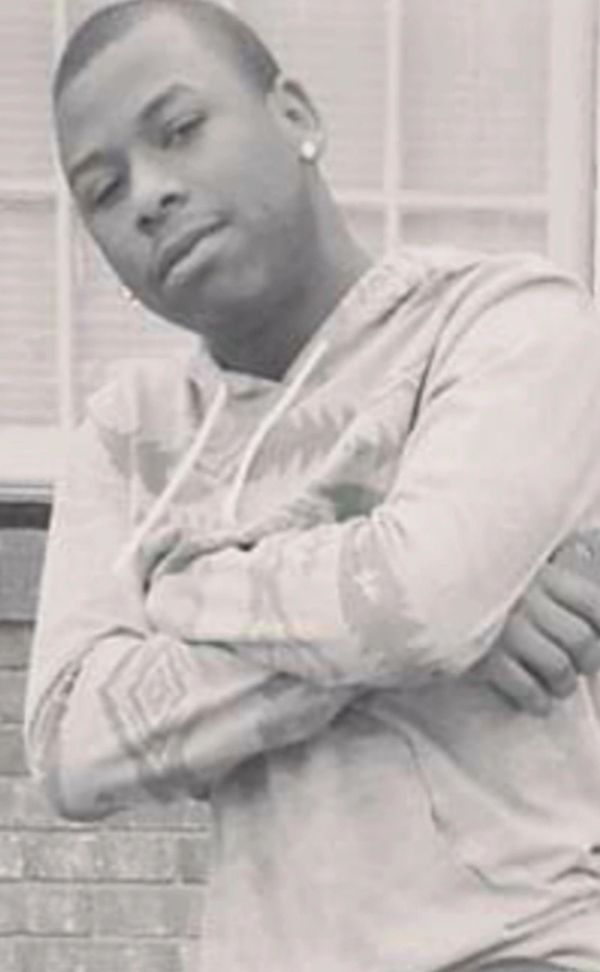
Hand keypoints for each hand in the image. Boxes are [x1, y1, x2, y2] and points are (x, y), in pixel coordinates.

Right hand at [472, 533, 599, 715]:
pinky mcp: (485, 660)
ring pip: (559, 668)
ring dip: (563, 685)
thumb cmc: (482, 581)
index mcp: (540, 574)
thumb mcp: (522, 564)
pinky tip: (537, 702)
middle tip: (579, 665)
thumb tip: (590, 556)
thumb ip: (557, 562)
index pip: (594, 601)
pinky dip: (536, 701)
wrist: (423, 595)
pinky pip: (525, 689)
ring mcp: (506, 632)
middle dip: (586, 661)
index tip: (595, 633)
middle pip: (581, 640)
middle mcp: (526, 601)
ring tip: (558, 685)